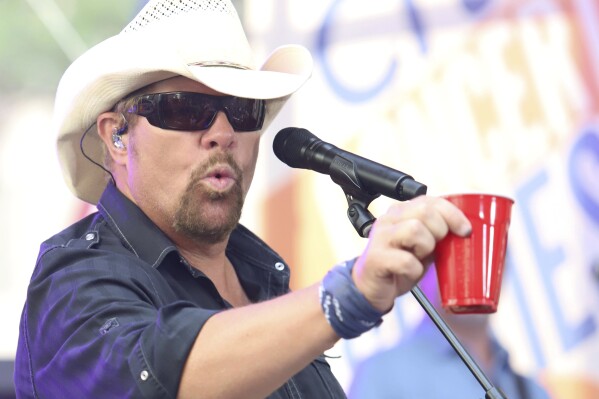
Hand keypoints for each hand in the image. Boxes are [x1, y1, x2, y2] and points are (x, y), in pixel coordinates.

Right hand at [352, 196, 471, 311]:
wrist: (372, 287)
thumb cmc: (399, 265)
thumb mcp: (422, 246)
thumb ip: (437, 234)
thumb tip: (463, 232)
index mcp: (401, 212)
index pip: (431, 201)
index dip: (453, 214)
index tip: (465, 230)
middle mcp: (389, 219)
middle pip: (425, 211)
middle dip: (440, 230)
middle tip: (436, 247)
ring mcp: (380, 237)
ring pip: (414, 230)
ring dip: (425, 248)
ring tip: (419, 258)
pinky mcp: (375, 257)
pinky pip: (405, 260)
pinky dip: (414, 270)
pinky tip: (409, 272)